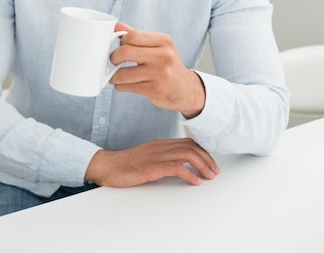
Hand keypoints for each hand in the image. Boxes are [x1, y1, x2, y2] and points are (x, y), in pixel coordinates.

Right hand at [85, 138, 219, 186]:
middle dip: (206, 159)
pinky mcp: (152, 166)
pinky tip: (195, 181)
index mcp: (160, 144)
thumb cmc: (126, 165)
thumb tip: (179, 167)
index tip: (210, 163)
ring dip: (202, 165)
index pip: (187, 142)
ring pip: (187, 154)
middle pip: (191, 147)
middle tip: (214, 171)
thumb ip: (162, 158)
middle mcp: (161, 146)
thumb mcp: (148, 158)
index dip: (202, 151)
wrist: (108, 166)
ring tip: (209, 176)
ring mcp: (157, 155)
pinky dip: (189, 174)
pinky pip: (176, 167)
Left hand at [110, 24, 205, 117]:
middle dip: (113, 57)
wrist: (186, 89)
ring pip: (123, 73)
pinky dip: (120, 86)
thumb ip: (137, 36)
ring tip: (116, 75)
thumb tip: (117, 26)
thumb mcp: (158, 46)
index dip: (121, 42)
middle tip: (114, 61)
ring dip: (114, 76)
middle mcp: (164, 55)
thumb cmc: (167, 65)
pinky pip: (127, 86)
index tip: (120, 48)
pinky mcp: (155, 90)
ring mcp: (160, 73)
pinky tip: (124, 84)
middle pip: (125, 52)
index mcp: (164, 40)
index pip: (132, 36)